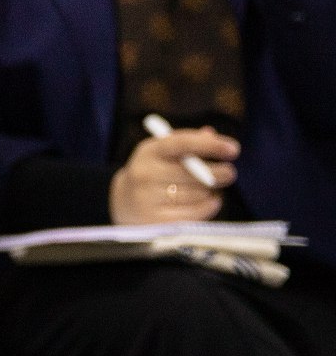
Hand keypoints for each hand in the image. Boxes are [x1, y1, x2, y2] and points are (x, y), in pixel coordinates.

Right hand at [109, 127, 236, 226]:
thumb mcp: (163, 152)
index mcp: (149, 151)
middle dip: (219, 173)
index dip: (210, 146)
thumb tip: (211, 135)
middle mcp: (144, 174)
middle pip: (195, 173)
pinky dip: (209, 206)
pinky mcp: (155, 221)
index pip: (182, 144)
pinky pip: (195, 212)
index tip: (233, 149)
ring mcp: (147, 198)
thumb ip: (187, 142)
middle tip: (229, 173)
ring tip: (209, 190)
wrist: (122, 201)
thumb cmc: (153, 172)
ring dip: (211, 191)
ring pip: (198, 193)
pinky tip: (209, 201)